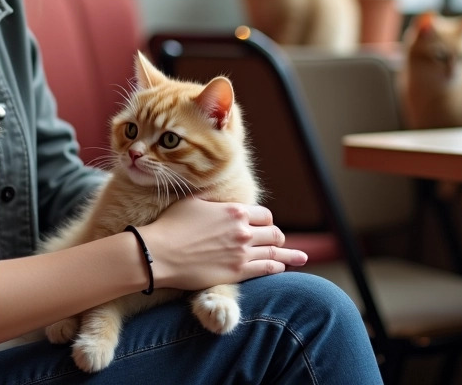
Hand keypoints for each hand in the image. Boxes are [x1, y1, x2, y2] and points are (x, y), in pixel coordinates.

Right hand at [139, 197, 307, 289]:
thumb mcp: (194, 201)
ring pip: (275, 252)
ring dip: (287, 253)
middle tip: (278, 240)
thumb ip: (213, 197)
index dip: (265, 220)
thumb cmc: (172, 224)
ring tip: (301, 257)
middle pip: (273, 233)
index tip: (263, 224)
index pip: (264, 215)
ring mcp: (242, 253)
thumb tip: (217, 188)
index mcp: (235, 211)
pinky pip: (267, 269)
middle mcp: (244, 231)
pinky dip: (277, 267)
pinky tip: (282, 268)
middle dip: (276, 235)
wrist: (160, 253)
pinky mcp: (237, 272)